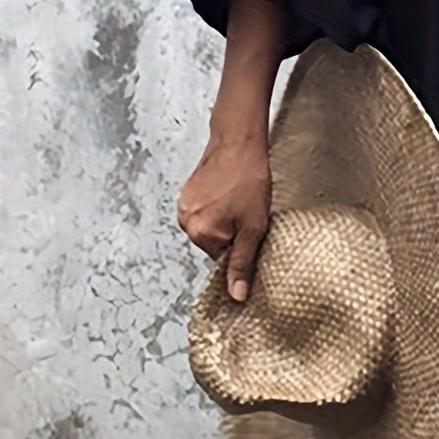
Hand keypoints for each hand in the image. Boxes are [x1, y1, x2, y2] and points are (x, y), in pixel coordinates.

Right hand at [176, 127, 270, 301]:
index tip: (250, 229)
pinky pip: (204, 212)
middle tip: (246, 212)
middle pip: (214, 243)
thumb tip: (236, 296)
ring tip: (238, 200)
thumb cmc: (249, 180)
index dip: (241, 245)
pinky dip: (217, 206)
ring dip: (225, 219)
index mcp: (200, 233)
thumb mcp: (254, 228)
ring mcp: (184, 206)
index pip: (223, 258)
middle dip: (232, 232)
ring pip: (210, 227)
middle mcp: (186, 222)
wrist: (239, 143)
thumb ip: (243, 264)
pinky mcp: (186, 193)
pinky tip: (229, 192)